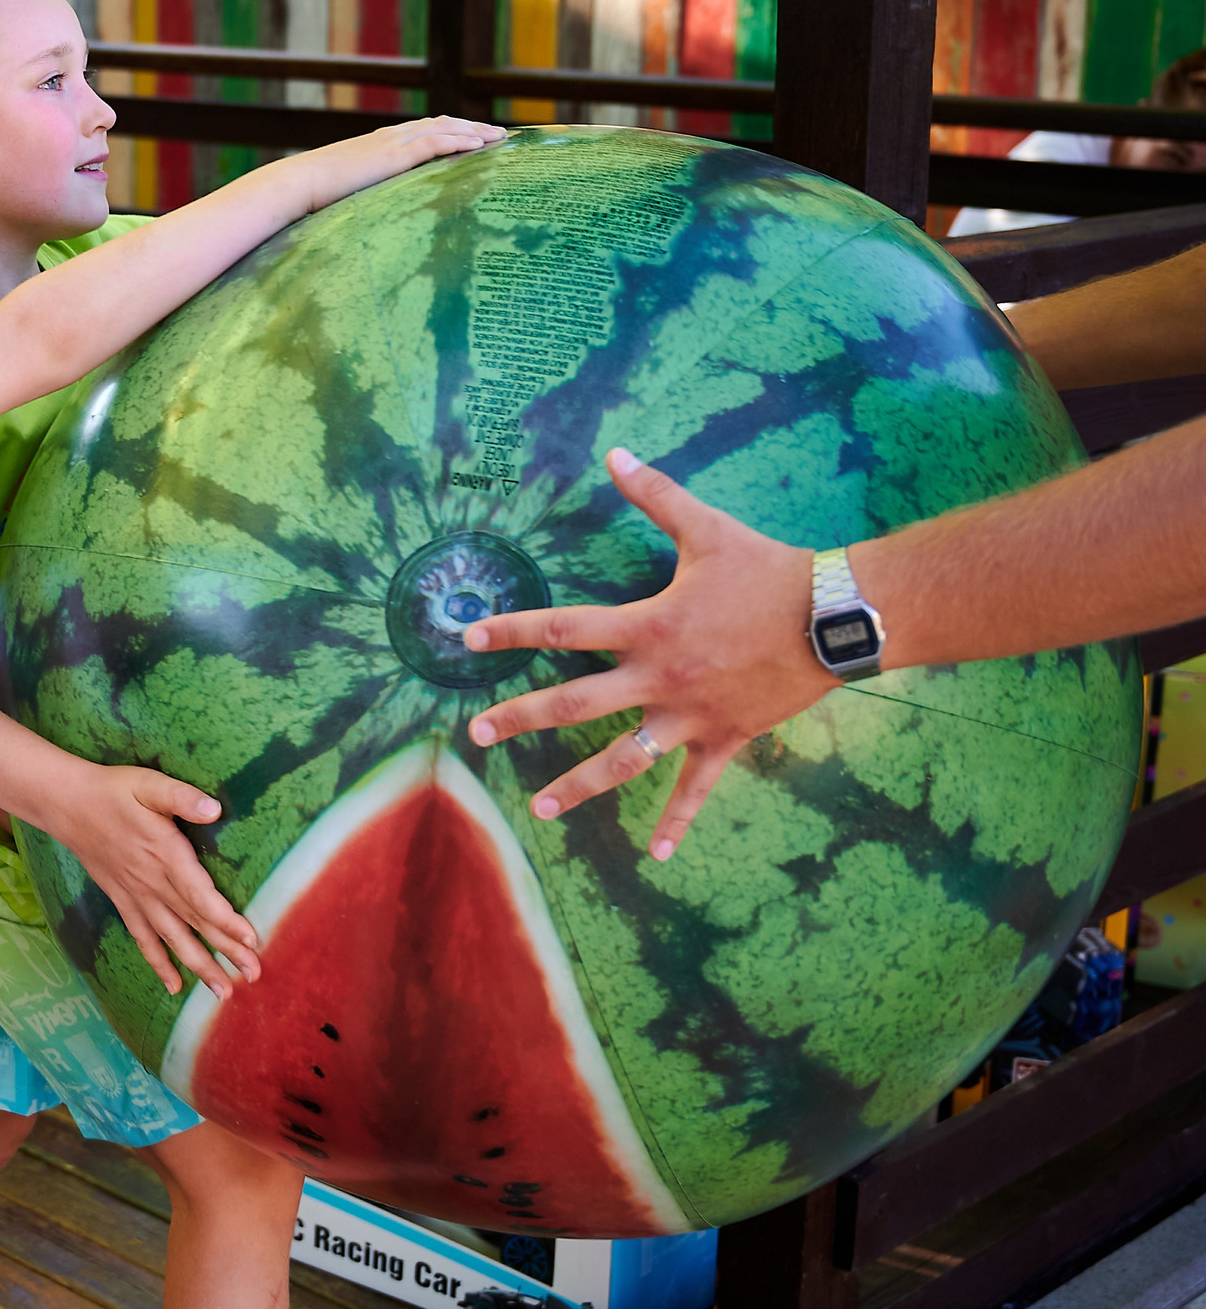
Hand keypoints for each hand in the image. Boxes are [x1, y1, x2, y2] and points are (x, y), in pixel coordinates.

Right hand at [22, 763, 260, 998]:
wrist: (68, 806)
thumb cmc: (114, 792)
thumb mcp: (148, 784)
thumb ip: (181, 797)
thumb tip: (215, 809)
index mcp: (165, 854)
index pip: (200, 895)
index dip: (226, 920)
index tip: (251, 940)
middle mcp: (153, 883)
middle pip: (195, 923)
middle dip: (226, 951)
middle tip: (253, 974)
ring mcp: (137, 897)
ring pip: (172, 939)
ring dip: (199, 966)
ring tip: (223, 992)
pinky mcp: (124, 901)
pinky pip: (142, 939)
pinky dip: (158, 963)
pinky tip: (174, 987)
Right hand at [292, 116, 508, 211]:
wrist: (296, 183)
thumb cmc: (314, 193)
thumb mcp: (347, 189)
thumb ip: (366, 192)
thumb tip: (374, 216)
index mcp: (379, 142)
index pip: (424, 129)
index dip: (452, 130)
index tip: (475, 135)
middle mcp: (389, 136)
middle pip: (441, 123)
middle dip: (472, 125)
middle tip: (500, 134)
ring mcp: (391, 143)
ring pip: (444, 128)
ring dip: (475, 130)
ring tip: (500, 137)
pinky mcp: (392, 156)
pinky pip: (434, 144)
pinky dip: (459, 141)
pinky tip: (479, 145)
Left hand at [461, 448, 836, 859]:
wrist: (839, 616)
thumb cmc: (769, 570)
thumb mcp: (706, 528)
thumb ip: (654, 493)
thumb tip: (614, 452)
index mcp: (647, 626)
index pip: (562, 631)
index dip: (513, 632)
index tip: (469, 639)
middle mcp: (659, 678)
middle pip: (573, 705)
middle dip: (520, 720)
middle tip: (476, 735)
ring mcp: (690, 716)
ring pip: (622, 761)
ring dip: (579, 787)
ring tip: (539, 810)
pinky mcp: (725, 740)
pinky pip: (696, 788)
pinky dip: (677, 821)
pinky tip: (657, 855)